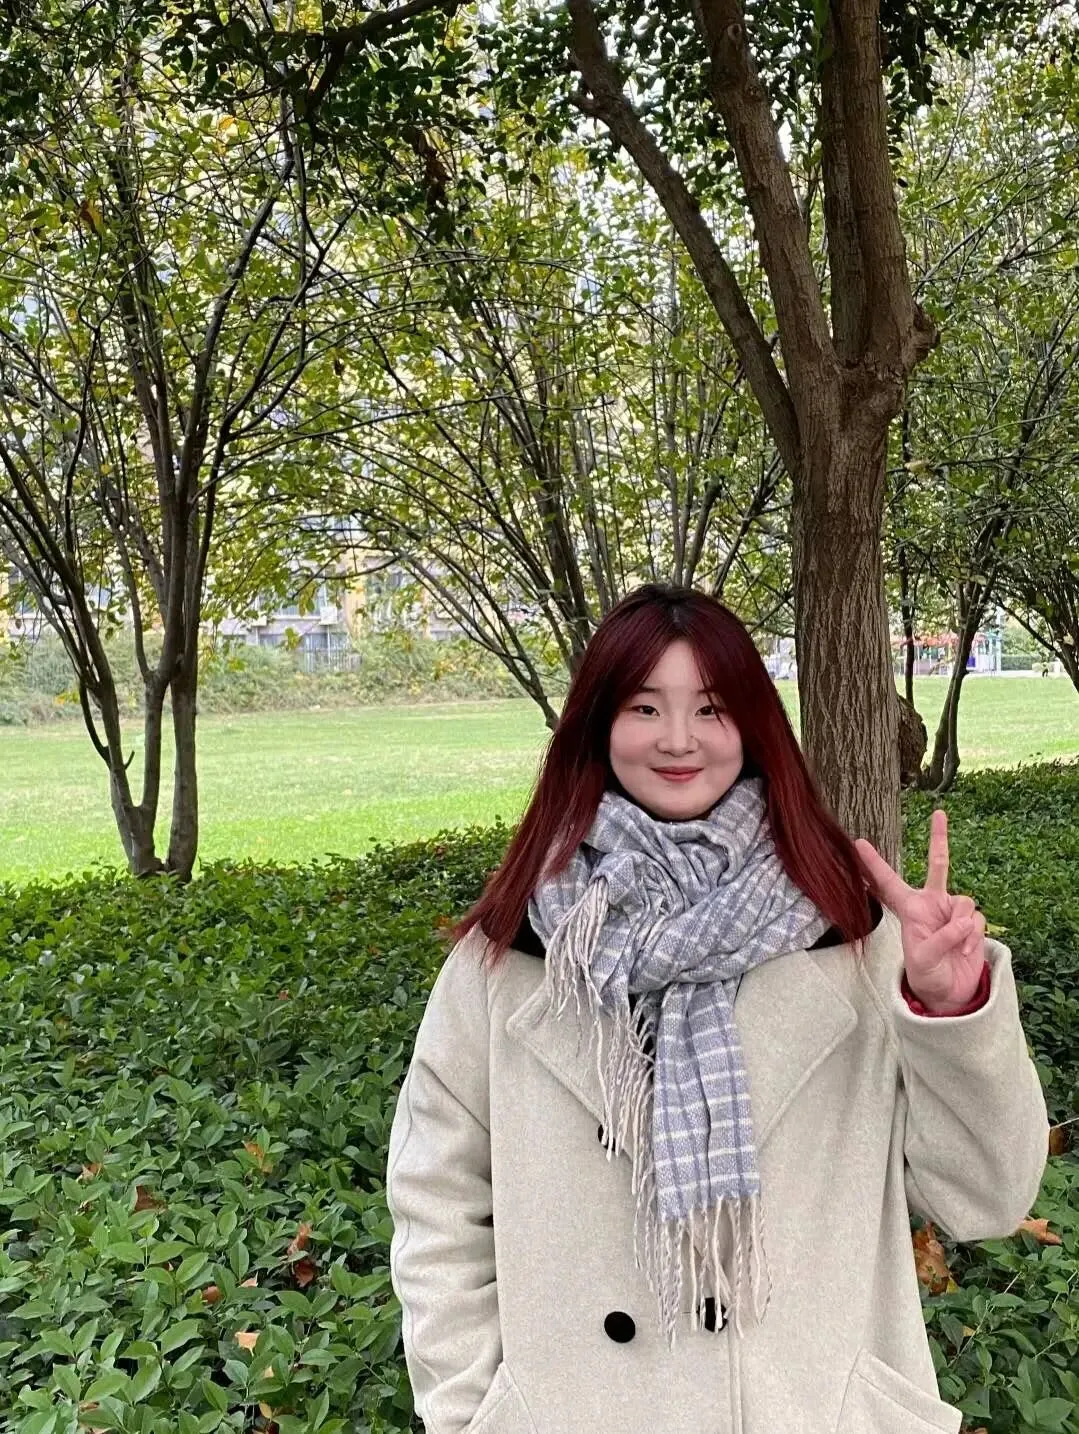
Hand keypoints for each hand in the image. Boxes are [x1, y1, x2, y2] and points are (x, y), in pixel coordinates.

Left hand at [854, 810, 986, 1013]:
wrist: (949, 992)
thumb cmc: (926, 974)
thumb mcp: (922, 959)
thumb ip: (940, 939)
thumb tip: (962, 922)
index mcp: (909, 909)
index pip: (888, 882)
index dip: (874, 863)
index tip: (858, 843)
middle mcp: (931, 903)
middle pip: (938, 864)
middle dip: (939, 838)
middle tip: (939, 813)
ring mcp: (952, 911)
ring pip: (964, 902)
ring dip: (962, 927)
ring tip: (953, 948)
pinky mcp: (971, 922)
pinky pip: (976, 920)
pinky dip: (972, 937)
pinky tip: (964, 953)